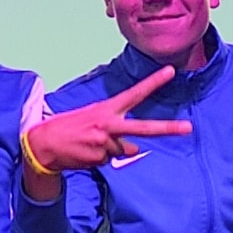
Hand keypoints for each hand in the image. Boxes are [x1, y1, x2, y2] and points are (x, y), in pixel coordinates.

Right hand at [19, 70, 192, 197]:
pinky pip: (110, 160)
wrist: (44, 145)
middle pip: (144, 128)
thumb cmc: (69, 127)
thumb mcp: (91, 117)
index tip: (170, 71)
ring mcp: (105, 144)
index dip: (153, 82)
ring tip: (90, 144)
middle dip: (167, 129)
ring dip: (111, 149)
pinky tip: (86, 153)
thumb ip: (115, 127)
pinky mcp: (100, 159)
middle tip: (188, 128)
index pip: (135, 94)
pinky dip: (101, 158)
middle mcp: (109, 126)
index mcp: (106, 110)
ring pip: (123, 150)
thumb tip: (134, 148)